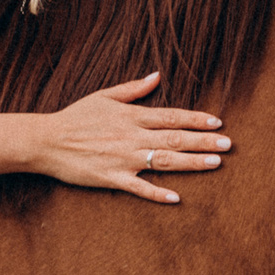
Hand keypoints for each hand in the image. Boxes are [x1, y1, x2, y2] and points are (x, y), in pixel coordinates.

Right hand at [32, 72, 232, 203]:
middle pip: (174, 139)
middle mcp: (131, 137)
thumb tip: (157, 76)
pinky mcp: (111, 178)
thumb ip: (133, 89)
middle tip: (228, 144)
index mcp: (131, 116)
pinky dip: (156, 193)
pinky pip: (138, 188)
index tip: (217, 122)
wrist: (46, 141)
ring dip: (191, 163)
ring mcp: (123, 159)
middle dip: (203, 141)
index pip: (171, 117)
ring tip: (215, 163)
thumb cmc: (75, 117)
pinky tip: (176, 198)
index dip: (196, 119)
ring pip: (164, 162)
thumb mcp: (103, 96)